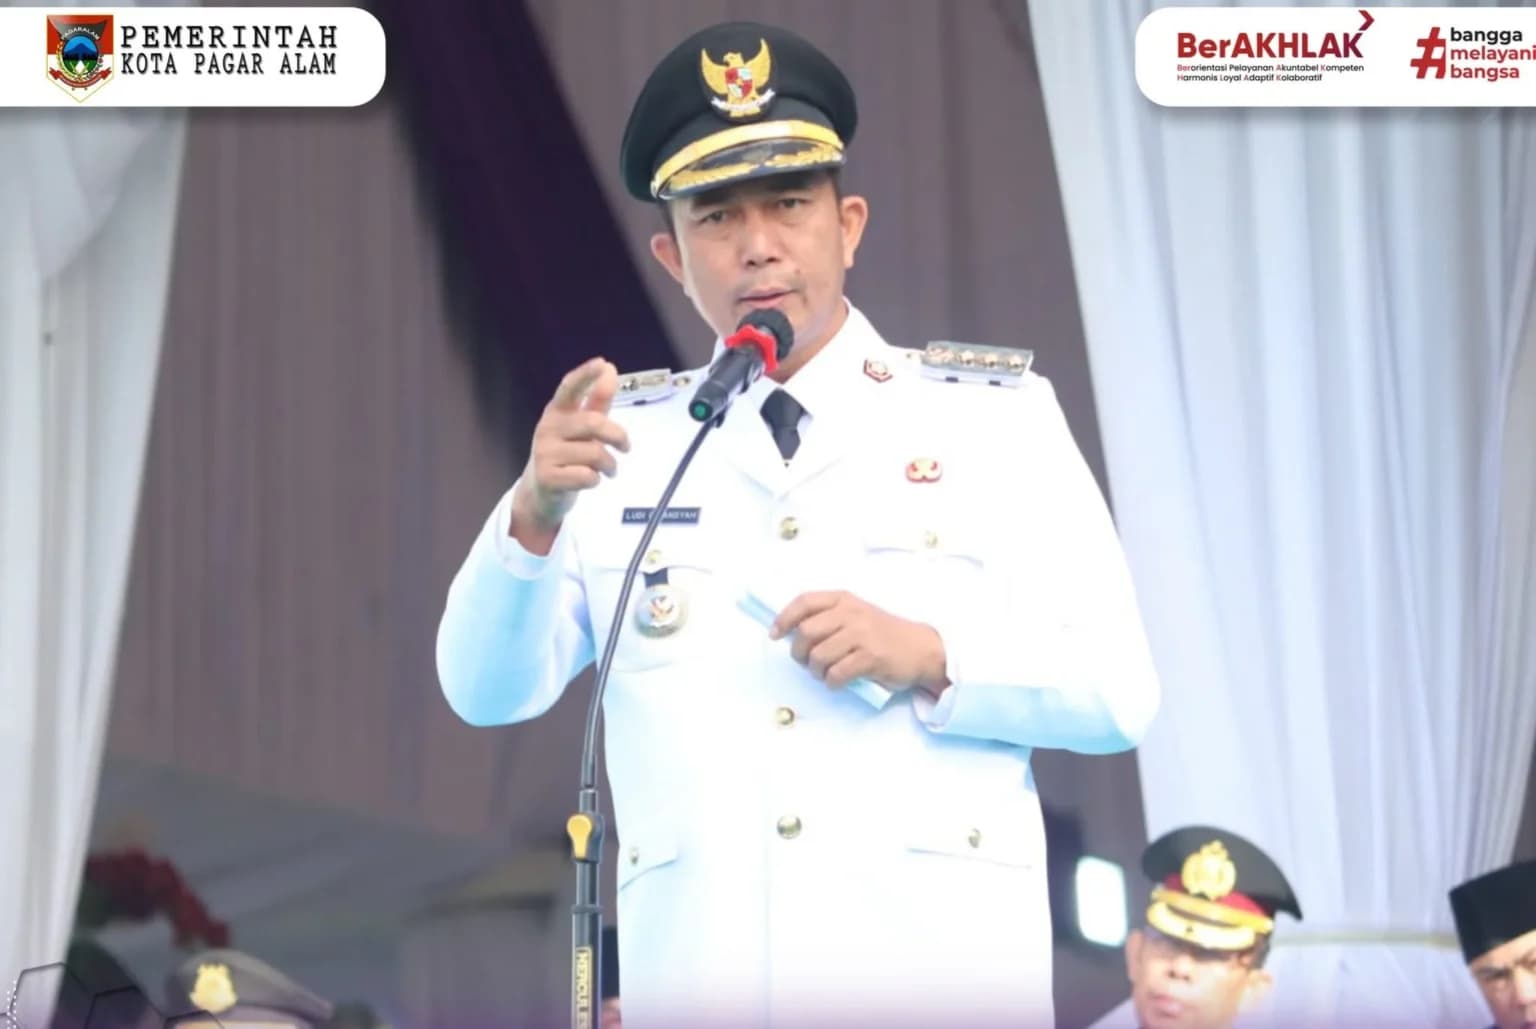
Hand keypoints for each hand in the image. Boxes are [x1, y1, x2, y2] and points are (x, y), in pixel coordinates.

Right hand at [510, 357, 630, 551]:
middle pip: (594, 423)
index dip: (586, 375)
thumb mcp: (581, 429)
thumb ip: (597, 402)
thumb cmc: (565, 456)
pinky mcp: (547, 477)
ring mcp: (545, 453)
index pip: (569, 388)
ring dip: (610, 465)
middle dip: (618, 436)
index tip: (603, 364)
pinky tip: (589, 481)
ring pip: (594, 453)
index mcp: (557, 412)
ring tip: (608, 470)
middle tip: (626, 448)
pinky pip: (587, 476)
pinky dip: (596, 480)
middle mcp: (547, 428)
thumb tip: (610, 369)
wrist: (540, 495)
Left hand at [770, 591, 949, 695]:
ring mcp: (861, 634)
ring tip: (825, 674)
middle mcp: (851, 613)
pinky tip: (838, 681)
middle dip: (799, 653)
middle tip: (806, 662)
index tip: (776, 635)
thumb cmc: (884, 634)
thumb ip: (829, 619)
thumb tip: (792, 635)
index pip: (804, 602)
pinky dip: (832, 682)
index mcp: (844, 600)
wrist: (922, 648)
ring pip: (818, 656)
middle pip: (806, 632)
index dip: (784, 619)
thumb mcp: (857, 615)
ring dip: (816, 671)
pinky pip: (837, 673)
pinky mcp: (871, 657)